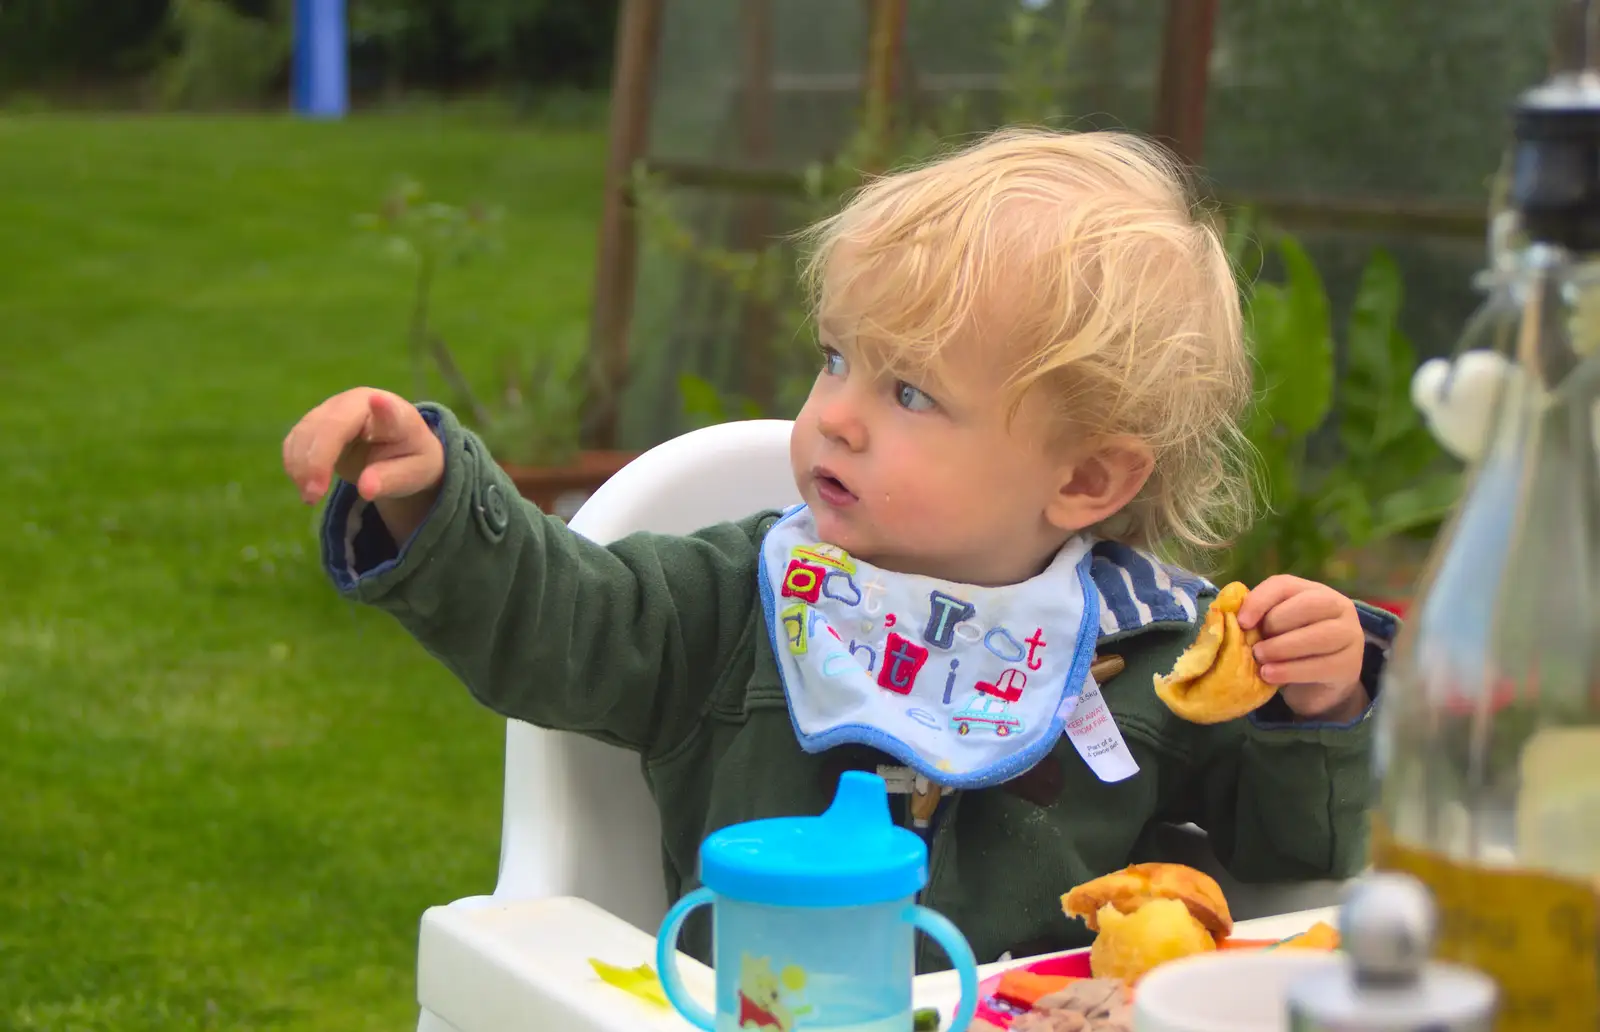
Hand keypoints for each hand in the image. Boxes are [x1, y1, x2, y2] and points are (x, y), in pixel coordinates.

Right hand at [282, 387, 442, 539]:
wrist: (396, 445)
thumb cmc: (409, 457)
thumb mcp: (413, 474)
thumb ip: (391, 480)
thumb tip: (365, 488)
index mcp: (394, 413)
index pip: (388, 410)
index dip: (383, 408)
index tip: (379, 402)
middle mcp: (359, 403)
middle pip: (329, 425)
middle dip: (316, 460)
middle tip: (313, 497)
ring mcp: (332, 408)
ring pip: (306, 431)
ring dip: (300, 466)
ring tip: (310, 498)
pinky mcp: (315, 420)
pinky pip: (296, 439)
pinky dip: (294, 463)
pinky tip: (304, 484)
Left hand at [1237, 575, 1367, 721]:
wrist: (1319, 684)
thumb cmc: (1290, 648)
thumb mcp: (1274, 629)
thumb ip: (1258, 618)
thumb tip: (1225, 614)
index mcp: (1314, 591)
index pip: (1285, 585)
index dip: (1260, 600)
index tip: (1241, 622)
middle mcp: (1338, 607)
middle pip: (1308, 605)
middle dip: (1276, 624)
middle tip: (1255, 646)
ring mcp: (1350, 635)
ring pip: (1318, 636)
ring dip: (1282, 649)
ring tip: (1260, 660)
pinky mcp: (1350, 665)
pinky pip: (1321, 665)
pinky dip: (1290, 671)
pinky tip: (1270, 675)